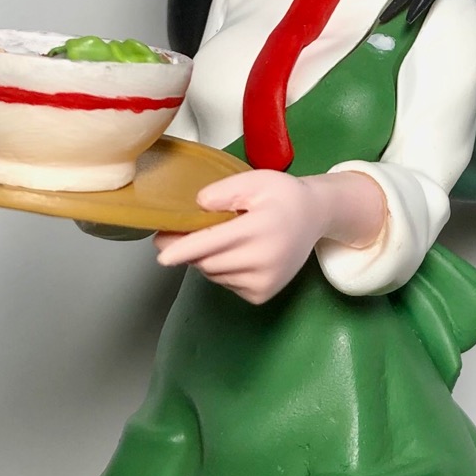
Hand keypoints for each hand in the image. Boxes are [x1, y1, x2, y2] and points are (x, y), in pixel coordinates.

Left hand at [154, 169, 385, 305]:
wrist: (314, 218)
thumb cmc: (282, 196)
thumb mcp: (255, 180)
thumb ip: (224, 191)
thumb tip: (197, 208)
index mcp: (259, 229)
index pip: (211, 243)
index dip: (182, 249)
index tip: (160, 255)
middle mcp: (263, 260)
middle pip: (207, 261)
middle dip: (188, 250)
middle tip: (176, 234)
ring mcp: (263, 282)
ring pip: (214, 274)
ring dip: (206, 259)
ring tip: (223, 239)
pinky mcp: (261, 295)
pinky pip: (226, 284)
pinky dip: (222, 270)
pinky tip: (238, 254)